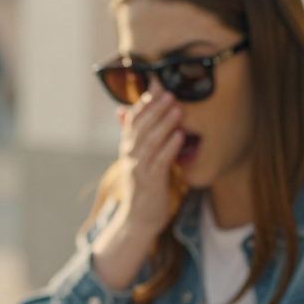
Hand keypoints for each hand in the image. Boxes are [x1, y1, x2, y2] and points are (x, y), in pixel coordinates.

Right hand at [113, 87, 184, 237]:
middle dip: (155, 108)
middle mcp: (130, 155)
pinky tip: (180, 136)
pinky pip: (160, 161)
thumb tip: (123, 111)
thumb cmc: (144, 187)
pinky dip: (169, 147)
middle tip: (170, 91)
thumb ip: (134, 136)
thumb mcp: (137, 159)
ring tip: (177, 108)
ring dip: (164, 123)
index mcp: (128, 147)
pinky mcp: (150, 182)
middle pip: (141, 126)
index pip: (133, 118)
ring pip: (150, 141)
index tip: (157, 83)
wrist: (138, 220)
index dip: (144, 101)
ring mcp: (139, 168)